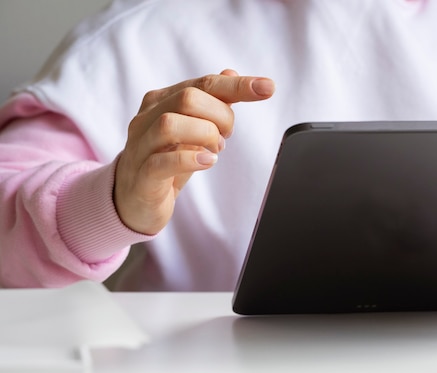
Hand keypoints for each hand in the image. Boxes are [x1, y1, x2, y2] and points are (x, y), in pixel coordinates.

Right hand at [114, 69, 274, 234]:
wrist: (133, 200)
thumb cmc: (166, 161)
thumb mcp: (193, 130)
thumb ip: (211, 103)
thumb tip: (231, 73)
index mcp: (162, 101)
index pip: (204, 83)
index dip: (237, 85)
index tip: (267, 87)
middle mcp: (147, 118)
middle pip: (188, 99)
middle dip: (220, 116)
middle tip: (226, 137)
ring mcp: (141, 146)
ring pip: (170, 124)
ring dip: (205, 135)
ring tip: (216, 149)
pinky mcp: (142, 176)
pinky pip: (162, 162)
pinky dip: (191, 159)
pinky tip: (208, 161)